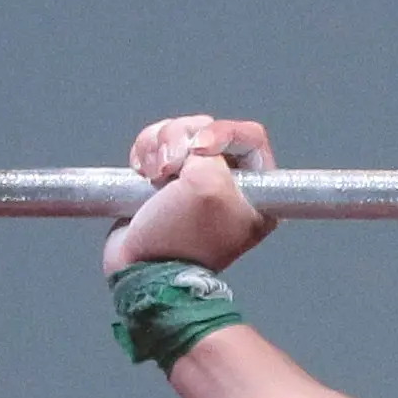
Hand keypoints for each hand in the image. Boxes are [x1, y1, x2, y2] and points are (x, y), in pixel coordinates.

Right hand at [106, 114, 278, 274]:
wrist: (142, 268)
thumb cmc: (181, 238)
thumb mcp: (208, 187)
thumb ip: (209, 154)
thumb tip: (190, 147)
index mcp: (255, 192)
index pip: (249, 137)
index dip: (220, 133)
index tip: (197, 148)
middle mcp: (229, 184)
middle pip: (206, 129)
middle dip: (181, 139)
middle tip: (167, 167)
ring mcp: (195, 181)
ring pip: (178, 134)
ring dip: (159, 145)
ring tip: (152, 174)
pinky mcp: (165, 180)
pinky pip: (155, 146)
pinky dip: (145, 151)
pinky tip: (141, 172)